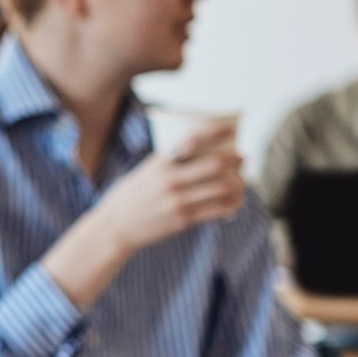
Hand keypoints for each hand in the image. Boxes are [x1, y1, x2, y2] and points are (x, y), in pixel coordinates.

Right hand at [93, 124, 245, 253]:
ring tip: (242, 181)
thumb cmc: (130, 197)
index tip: (231, 129)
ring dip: (239, 183)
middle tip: (242, 158)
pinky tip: (236, 200)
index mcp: (160, 163)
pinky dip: (233, 203)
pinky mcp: (183, 220)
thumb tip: (200, 154)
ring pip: (223, 188)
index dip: (215, 132)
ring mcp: (178, 201)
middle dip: (236, 160)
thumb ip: (169, 164)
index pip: (192, 141)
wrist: (115, 227)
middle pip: (215, 165)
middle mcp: (170, 180)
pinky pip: (218, 210)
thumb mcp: (145, 173)